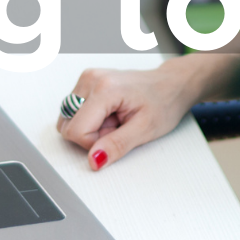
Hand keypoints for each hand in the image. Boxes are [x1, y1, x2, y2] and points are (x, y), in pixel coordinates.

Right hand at [57, 65, 199, 171]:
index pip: (76, 131)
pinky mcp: (86, 83)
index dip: (95, 143)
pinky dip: (90, 119)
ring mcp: (87, 79)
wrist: (170, 85)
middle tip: (118, 126)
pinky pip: (74, 112)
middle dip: (92, 136)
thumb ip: (117, 146)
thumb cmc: (163, 102)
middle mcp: (91, 79)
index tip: (116, 135)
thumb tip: (94, 160)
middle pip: (68, 126)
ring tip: (116, 119)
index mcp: (105, 88)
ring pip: (69, 120)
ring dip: (91, 128)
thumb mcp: (145, 129)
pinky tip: (110, 114)